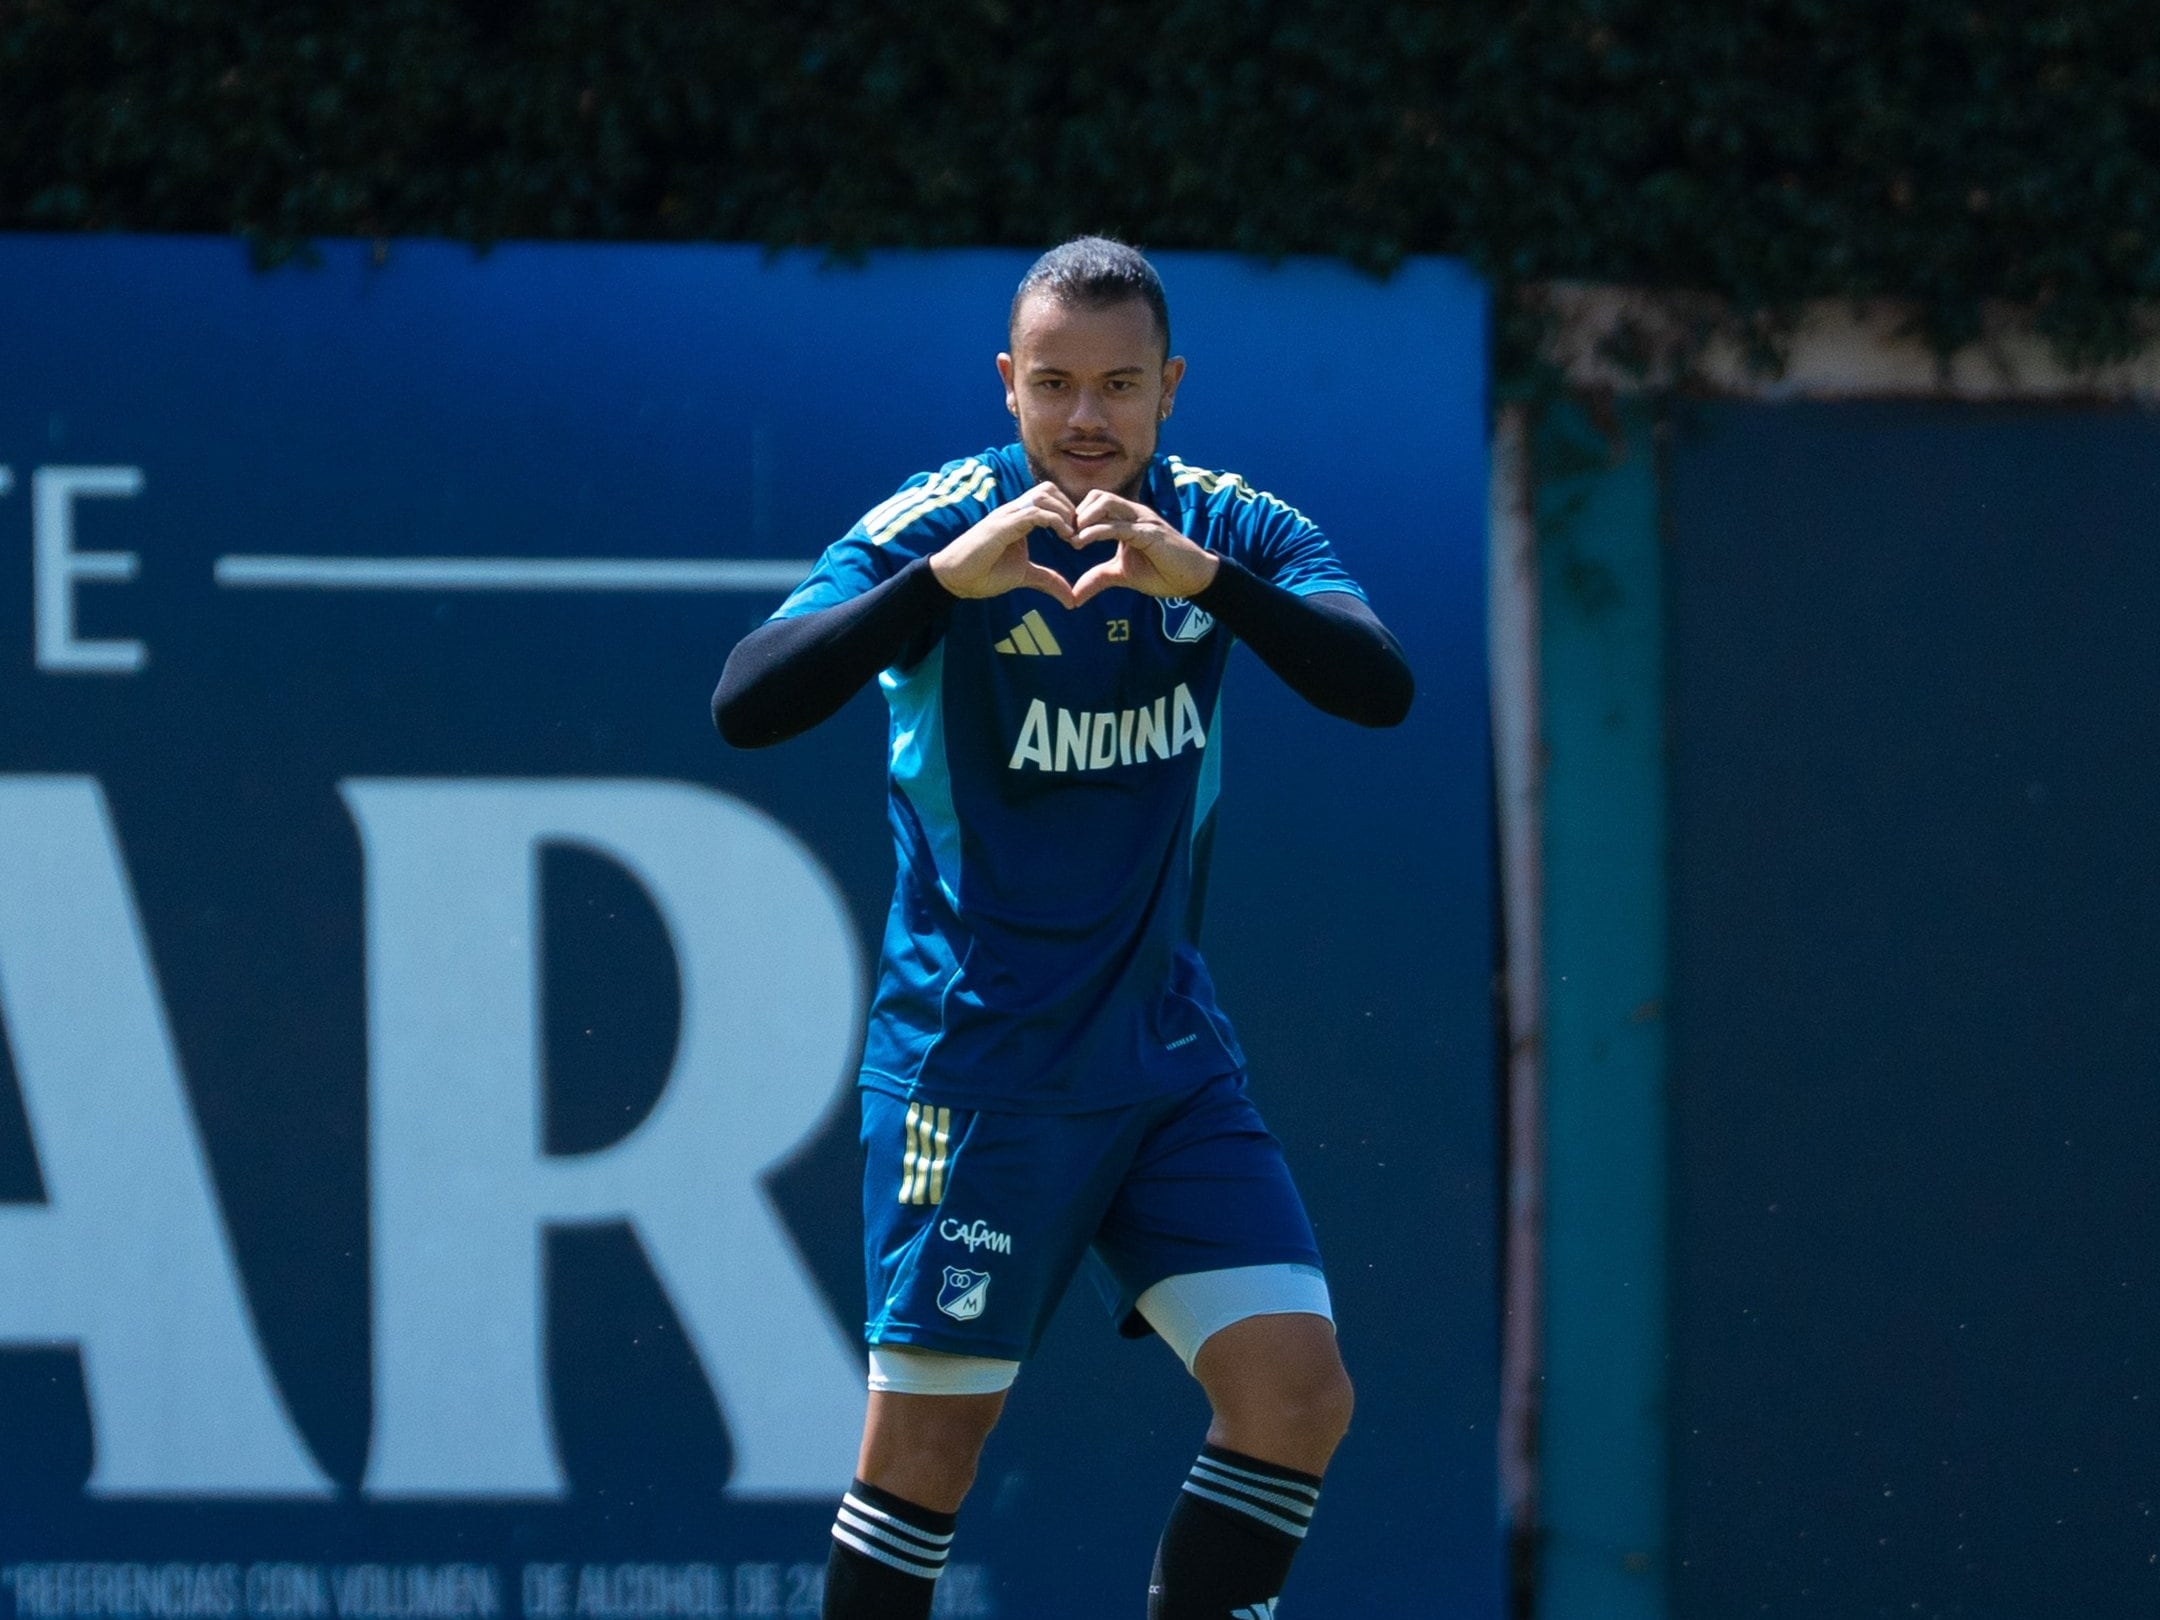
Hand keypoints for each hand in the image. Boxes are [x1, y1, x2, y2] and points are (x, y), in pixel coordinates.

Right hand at [929, 482, 1080, 606]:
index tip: (1077, 535)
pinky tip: (1064, 536)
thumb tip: (1071, 598)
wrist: (954, 578)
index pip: (1047, 498)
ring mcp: (1007, 515)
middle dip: (1068, 506)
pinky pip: (1035, 512)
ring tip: (1072, 535)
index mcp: (1018, 519)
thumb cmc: (983, 573)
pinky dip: (1055, 520)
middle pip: (1048, 489)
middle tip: (1078, 532)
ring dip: (1064, 512)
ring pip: (1044, 496)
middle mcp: (1013, 511)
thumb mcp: (1024, 576)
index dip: (1066, 511)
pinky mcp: (1003, 525)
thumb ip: (1048, 580)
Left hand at [1067, 490, 1220, 604]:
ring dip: (1084, 518)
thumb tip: (1074, 594)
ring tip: (1072, 538)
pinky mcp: (1149, 534)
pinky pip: (1118, 526)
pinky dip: (1097, 532)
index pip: (1096, 502)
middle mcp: (1134, 513)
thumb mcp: (1122, 575)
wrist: (1193, 578)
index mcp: (1127, 518)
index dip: (1077, 515)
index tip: (1063, 535)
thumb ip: (1098, 579)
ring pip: (1106, 503)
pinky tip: (1082, 542)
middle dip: (1077, 512)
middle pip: (1098, 495)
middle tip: (1065, 535)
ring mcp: (1142, 521)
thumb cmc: (1162, 571)